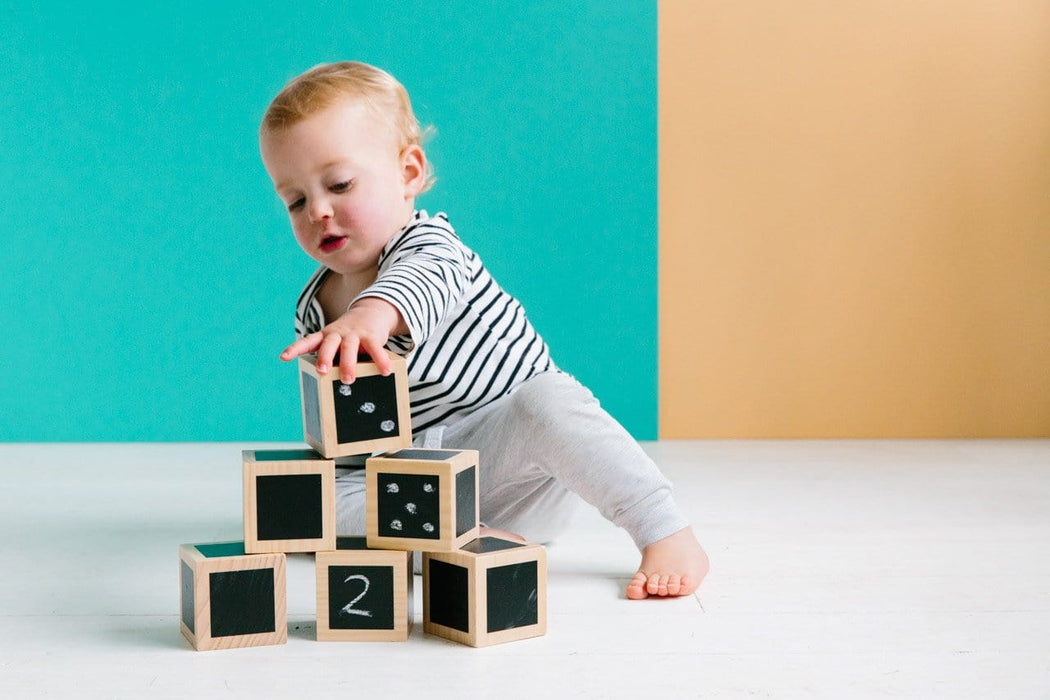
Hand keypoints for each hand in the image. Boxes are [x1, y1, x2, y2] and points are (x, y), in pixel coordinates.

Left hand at [280, 298, 404, 383]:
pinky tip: (384, 371)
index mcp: (326, 336)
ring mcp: (354, 333)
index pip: (308, 341)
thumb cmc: (350, 335)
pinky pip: (375, 348)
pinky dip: (380, 360)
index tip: (283, 357)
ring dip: (348, 363)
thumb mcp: (338, 342)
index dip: (295, 349)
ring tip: (348, 379)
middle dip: (324, 358)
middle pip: (328, 344)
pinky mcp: (371, 335)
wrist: (372, 312)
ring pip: (349, 347)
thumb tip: (327, 383)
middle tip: (322, 371)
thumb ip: (333, 358)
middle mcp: (338, 334)